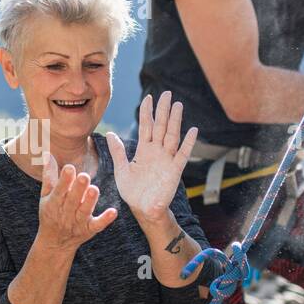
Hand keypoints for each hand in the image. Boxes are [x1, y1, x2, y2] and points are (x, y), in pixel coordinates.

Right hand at [36, 151, 117, 251]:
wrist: (55, 243)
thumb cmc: (50, 213)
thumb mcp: (45, 197)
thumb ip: (49, 176)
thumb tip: (48, 154)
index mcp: (54, 204)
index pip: (59, 191)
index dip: (64, 181)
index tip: (70, 168)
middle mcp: (66, 213)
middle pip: (73, 201)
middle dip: (78, 189)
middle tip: (85, 176)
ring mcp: (78, 222)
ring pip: (84, 211)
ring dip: (90, 201)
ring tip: (95, 189)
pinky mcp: (89, 230)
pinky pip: (97, 225)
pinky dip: (105, 219)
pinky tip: (113, 212)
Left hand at [105, 91, 196, 223]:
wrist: (143, 209)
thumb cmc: (133, 191)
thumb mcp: (121, 170)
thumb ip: (118, 152)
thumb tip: (110, 134)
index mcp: (143, 150)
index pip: (146, 126)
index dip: (147, 112)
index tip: (148, 97)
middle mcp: (156, 151)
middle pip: (160, 126)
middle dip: (163, 110)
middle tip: (167, 93)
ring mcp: (166, 159)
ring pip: (172, 136)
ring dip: (175, 121)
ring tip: (178, 105)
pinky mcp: (175, 170)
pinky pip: (182, 154)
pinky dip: (188, 143)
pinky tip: (193, 131)